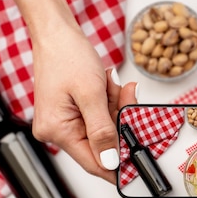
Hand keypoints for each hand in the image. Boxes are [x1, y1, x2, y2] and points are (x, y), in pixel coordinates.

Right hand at [30, 25, 136, 183]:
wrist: (56, 33)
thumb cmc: (67, 55)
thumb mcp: (91, 93)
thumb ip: (102, 131)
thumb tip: (111, 162)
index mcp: (56, 131)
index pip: (94, 163)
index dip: (120, 164)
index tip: (140, 160)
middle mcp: (56, 131)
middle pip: (103, 144)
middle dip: (119, 121)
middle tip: (126, 97)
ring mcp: (63, 123)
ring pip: (104, 129)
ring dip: (115, 108)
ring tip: (110, 85)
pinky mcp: (70, 114)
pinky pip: (98, 118)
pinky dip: (108, 104)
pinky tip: (106, 86)